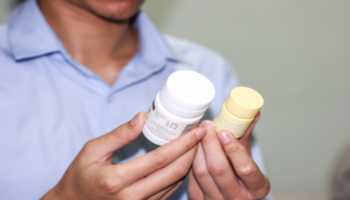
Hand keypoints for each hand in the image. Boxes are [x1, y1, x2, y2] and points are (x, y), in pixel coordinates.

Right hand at [42, 112, 205, 199]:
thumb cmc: (80, 176)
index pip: (160, 158)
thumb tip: (143, 116)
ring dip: (189, 164)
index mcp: (116, 179)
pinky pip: (168, 193)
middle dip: (193, 152)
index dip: (183, 143)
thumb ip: (119, 134)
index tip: (198, 130)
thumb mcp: (92, 150)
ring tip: (197, 145)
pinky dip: (180, 176)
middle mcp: (131, 198)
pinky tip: (184, 161)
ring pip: (175, 185)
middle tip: (204, 135)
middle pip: (174, 173)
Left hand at [188, 114, 270, 199]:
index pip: (246, 169)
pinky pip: (191, 179)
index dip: (234, 149)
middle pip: (219, 169)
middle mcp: (238, 198)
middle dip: (210, 143)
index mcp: (256, 187)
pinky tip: (193, 148)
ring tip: (198, 133)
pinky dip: (191, 160)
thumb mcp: (248, 157)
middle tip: (207, 126)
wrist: (232, 196)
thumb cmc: (241, 176)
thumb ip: (246, 135)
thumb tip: (253, 110)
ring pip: (201, 173)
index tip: (224, 132)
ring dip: (198, 149)